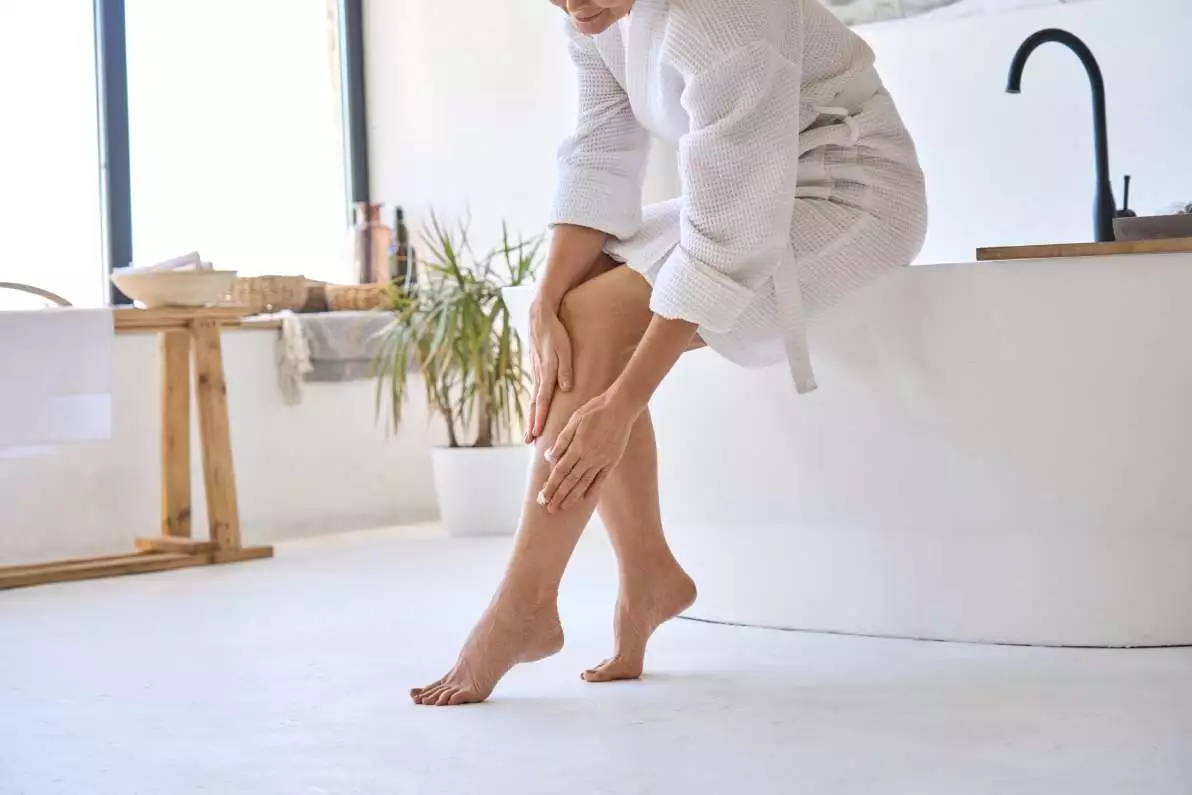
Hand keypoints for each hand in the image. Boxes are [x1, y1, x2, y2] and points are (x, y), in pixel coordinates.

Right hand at [525, 302, 573, 443]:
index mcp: (545, 374)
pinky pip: (534, 392)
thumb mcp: (564, 350)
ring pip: (532, 400)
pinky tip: (534, 412)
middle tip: (528, 441)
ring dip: (531, 417)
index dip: (540, 418)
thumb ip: (565, 370)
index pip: (542, 402)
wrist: (539, 317)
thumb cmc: (555, 333)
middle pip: (534, 405)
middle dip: (531, 424)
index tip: (537, 433)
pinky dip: (533, 405)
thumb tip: (566, 388)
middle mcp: (538, 376)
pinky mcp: (536, 369)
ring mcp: (535, 373)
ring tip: (529, 432)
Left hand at [539, 390, 641, 511]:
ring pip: (584, 483)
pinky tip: (586, 499)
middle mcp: (589, 457)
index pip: (559, 471)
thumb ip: (562, 440)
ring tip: (564, 507)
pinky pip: (601, 479)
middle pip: (570, 481)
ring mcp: (602, 461)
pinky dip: (593, 490)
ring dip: (573, 497)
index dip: (550, 486)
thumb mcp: (574, 420)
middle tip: (549, 509)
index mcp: (578, 447)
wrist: (621, 407)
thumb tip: (549, 457)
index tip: (543, 497)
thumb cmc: (594, 410)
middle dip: (559, 496)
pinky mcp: (612, 461)